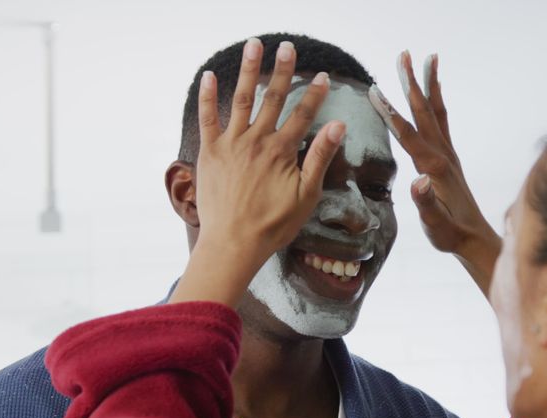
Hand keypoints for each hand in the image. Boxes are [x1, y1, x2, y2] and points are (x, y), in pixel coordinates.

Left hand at [170, 38, 345, 306]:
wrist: (233, 243)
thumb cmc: (273, 225)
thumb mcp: (306, 195)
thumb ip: (320, 157)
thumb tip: (338, 126)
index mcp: (282, 151)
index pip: (303, 115)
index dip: (315, 94)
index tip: (323, 76)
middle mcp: (257, 141)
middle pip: (273, 99)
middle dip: (283, 71)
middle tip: (288, 47)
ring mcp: (231, 144)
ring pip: (242, 99)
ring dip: (249, 71)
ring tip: (254, 46)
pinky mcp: (210, 152)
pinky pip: (208, 118)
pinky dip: (207, 96)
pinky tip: (208, 75)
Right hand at [369, 51, 500, 296]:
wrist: (475, 239)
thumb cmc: (451, 235)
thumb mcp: (436, 226)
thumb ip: (425, 204)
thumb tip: (417, 183)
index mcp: (434, 168)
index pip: (408, 135)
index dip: (390, 113)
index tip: (375, 90)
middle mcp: (444, 155)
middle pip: (424, 112)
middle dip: (412, 82)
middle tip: (403, 53)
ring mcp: (449, 154)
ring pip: (436, 111)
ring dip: (429, 84)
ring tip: (427, 57)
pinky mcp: (450, 158)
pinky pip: (443, 121)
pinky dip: (438, 101)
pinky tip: (435, 90)